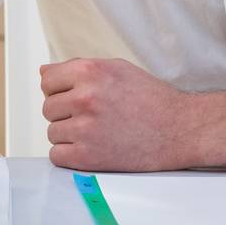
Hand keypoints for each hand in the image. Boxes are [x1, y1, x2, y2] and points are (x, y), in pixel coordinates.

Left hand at [41, 57, 197, 170]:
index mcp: (90, 71)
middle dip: (65, 113)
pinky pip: (57, 155)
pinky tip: (90, 149)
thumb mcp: (116, 69)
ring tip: (95, 133)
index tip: (73, 97)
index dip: (59, 90)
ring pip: (52, 132)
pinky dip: (69, 155)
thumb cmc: (152, 99)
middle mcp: (85, 97)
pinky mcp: (89, 157)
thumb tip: (44, 72)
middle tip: (91, 118)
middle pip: (48, 108)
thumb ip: (78, 68)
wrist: (181, 129)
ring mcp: (85, 128)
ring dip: (68, 135)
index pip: (47, 81)